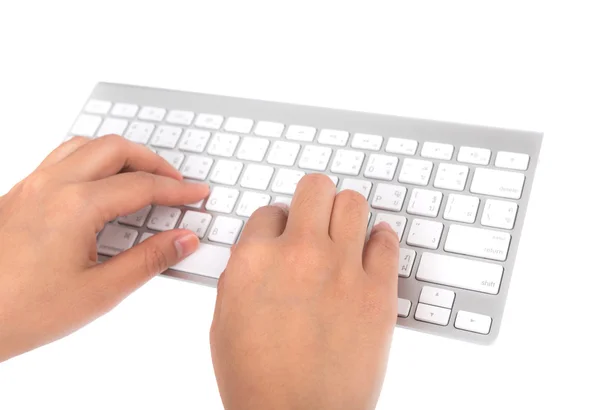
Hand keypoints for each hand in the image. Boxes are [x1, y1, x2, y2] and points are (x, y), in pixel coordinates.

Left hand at [0, 135, 208, 361]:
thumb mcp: (100, 292)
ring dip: (120, 155)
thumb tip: (184, 241)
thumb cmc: (21, 311)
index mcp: (75, 206)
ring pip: (85, 145)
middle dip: (152, 161)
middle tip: (175, 183)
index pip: (142, 185)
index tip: (197, 194)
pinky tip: (98, 184)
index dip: (177, 190)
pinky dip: (90, 160)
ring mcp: (30, 186)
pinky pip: (60, 157)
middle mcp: (51, 186)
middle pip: (115, 149)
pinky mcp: (18, 194)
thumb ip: (149, 260)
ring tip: (141, 176)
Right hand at [210, 175, 398, 409]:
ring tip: (345, 229)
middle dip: (314, 199)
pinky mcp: (378, 292)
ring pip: (353, 203)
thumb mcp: (225, 320)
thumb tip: (260, 251)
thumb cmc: (256, 380)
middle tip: (316, 216)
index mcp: (254, 260)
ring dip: (347, 212)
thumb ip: (243, 274)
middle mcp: (299, 254)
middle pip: (315, 188)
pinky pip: (387, 242)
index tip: (285, 234)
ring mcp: (343, 269)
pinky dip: (381, 239)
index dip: (278, 223)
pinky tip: (373, 245)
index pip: (270, 210)